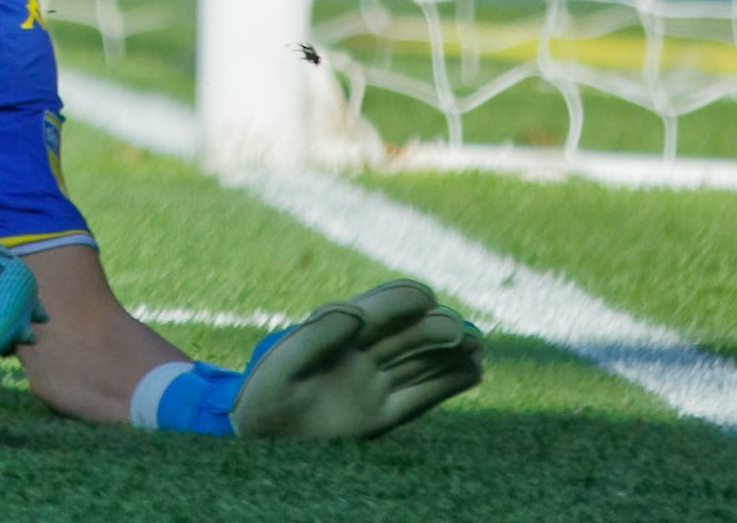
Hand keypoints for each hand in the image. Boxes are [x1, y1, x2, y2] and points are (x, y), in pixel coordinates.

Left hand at [231, 278, 484, 439]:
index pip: (377, 310)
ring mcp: (373, 384)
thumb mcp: (284, 361)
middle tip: (459, 329)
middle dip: (433, 329)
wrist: (258, 438)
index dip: (401, 300)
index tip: (426, 296)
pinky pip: (422, 396)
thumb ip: (317, 336)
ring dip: (450, 352)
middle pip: (405, 335)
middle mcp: (360, 355)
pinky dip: (449, 382)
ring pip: (420, 363)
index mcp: (334, 333)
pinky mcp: (382, 415)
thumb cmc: (263, 394)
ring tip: (478, 344)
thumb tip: (356, 311)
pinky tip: (473, 371)